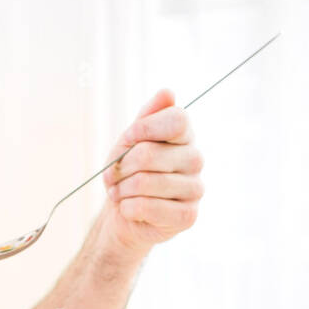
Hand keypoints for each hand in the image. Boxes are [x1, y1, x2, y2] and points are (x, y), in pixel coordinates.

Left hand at [100, 89, 203, 255]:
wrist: (127, 212)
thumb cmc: (129, 173)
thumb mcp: (131, 140)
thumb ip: (147, 117)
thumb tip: (167, 92)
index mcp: (185, 135)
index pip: (177, 120)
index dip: (143, 129)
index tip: (127, 140)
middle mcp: (195, 159)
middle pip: (150, 154)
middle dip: (120, 167)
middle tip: (112, 176)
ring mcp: (195, 188)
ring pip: (145, 182)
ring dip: (121, 190)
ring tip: (118, 193)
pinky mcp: (188, 215)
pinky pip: (147, 207)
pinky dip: (127, 208)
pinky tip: (128, 208)